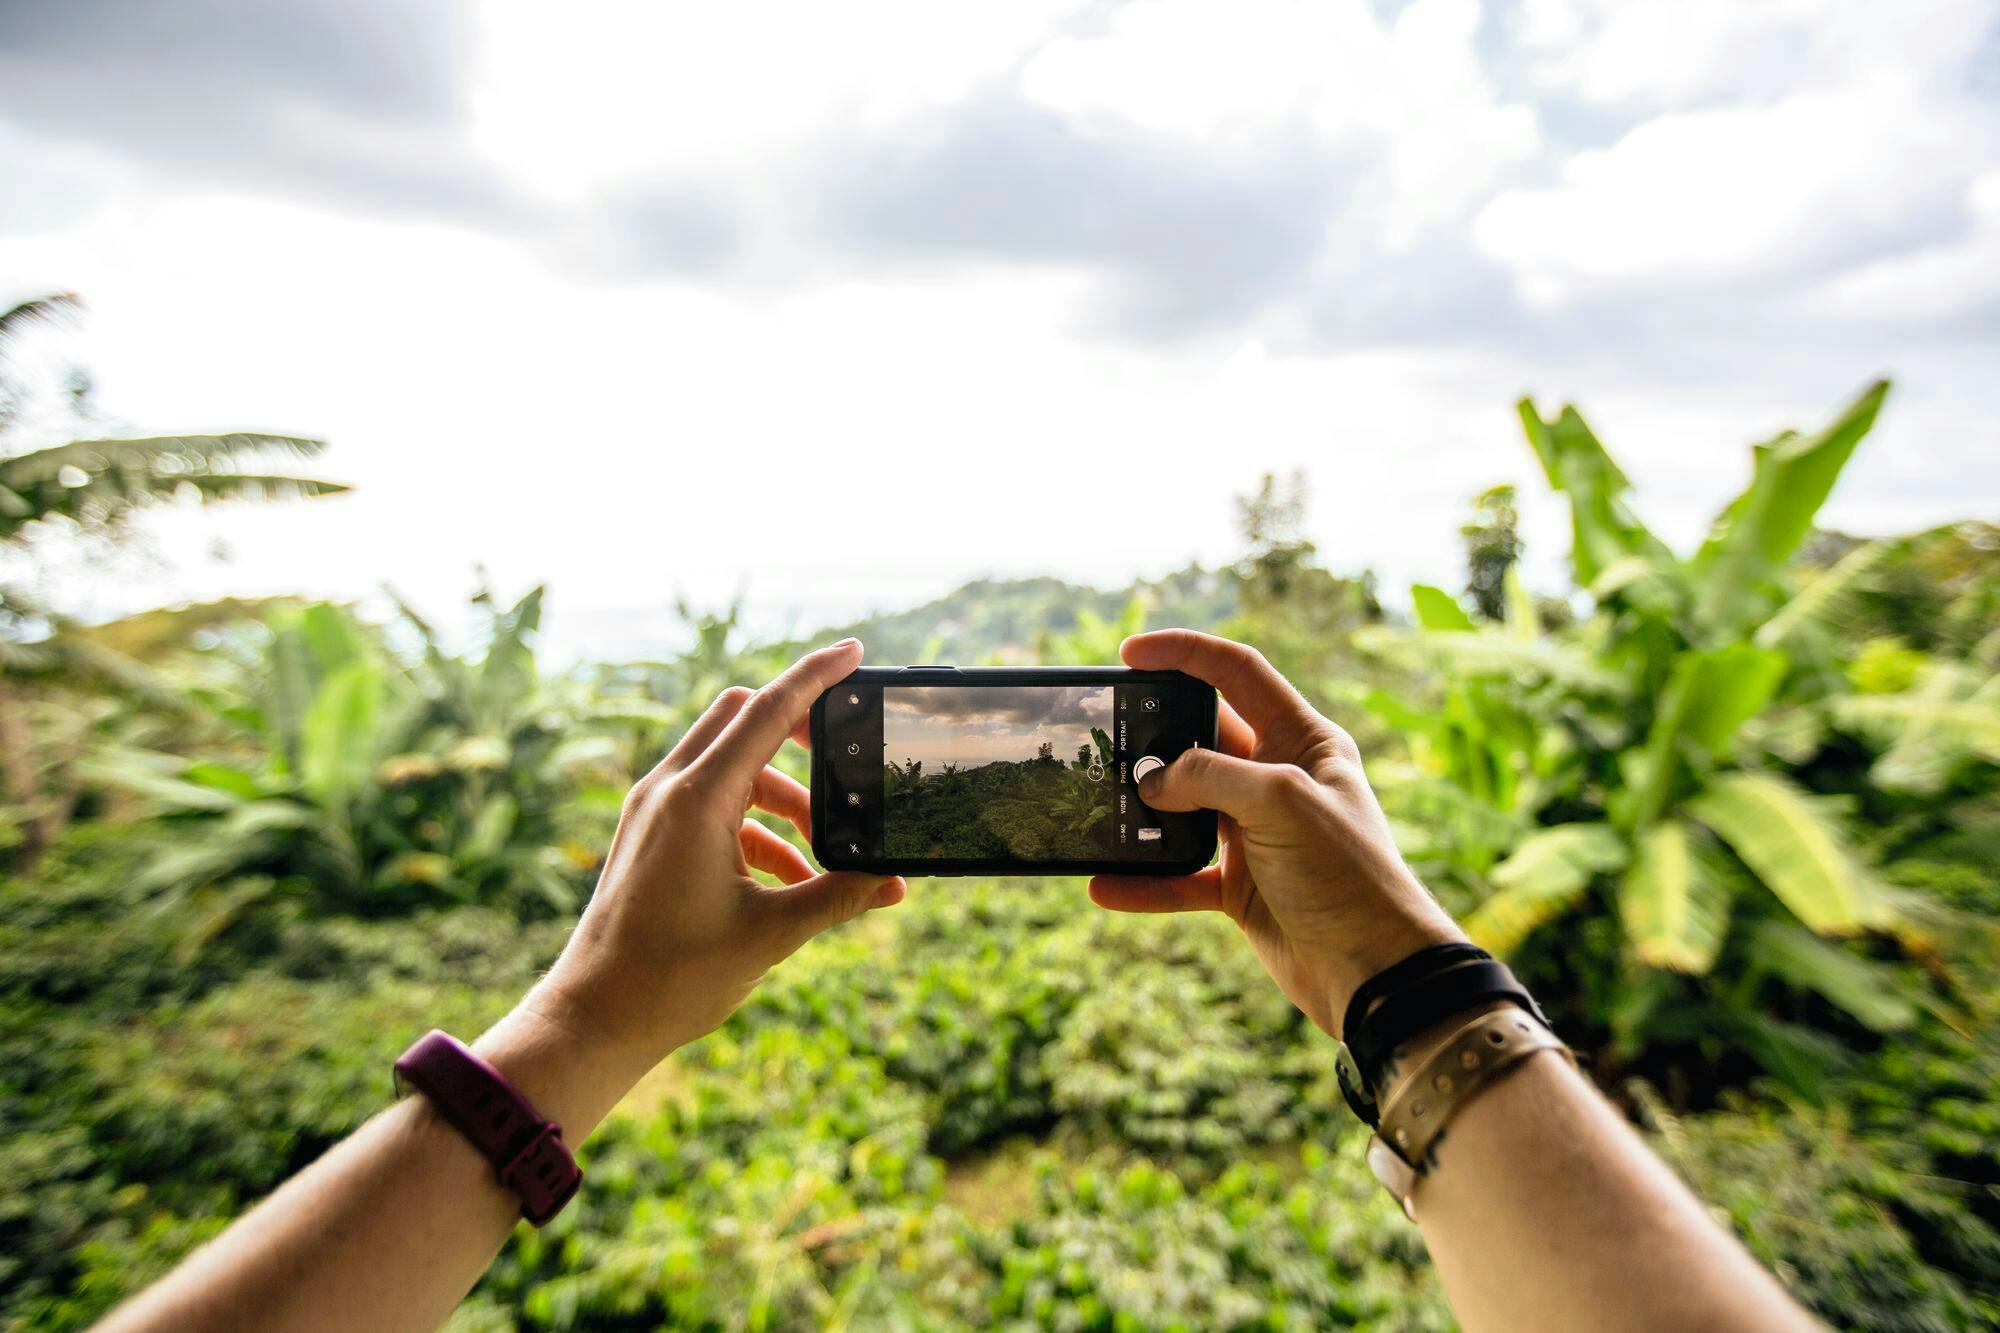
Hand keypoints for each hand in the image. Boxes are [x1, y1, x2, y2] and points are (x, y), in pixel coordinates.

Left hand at [522, 639, 904, 1076]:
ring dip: (781, 792)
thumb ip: (838, 897)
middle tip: (844, 760)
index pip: (767, 712)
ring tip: (823, 850)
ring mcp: (652, 810)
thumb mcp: (771, 935)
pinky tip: (785, 876)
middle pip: (741, 718)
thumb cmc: (673, 978)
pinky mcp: (647, 835)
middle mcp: (668, 790)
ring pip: (729, 763)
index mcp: (697, 800)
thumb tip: (893, 882)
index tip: (854, 652)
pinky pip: (710, 801)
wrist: (595, 1018)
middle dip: (798, 731)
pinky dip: (752, 822)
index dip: (815, 677)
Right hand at [1090, 630, 1461, 1037]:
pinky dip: (1144, 882)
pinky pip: (1179, 876)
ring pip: (1182, 808)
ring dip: (1141, 812)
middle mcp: (1278, 780)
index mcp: (1305, 740)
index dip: (1185, 653)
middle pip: (1201, 739)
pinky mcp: (1239, 887)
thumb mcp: (1280, 802)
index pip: (1238, 673)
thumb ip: (1210, 775)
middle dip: (1152, 738)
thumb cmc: (1347, 874)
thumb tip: (1151, 781)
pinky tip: (1106, 885)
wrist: (1374, 972)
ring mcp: (1256, 834)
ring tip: (1096, 810)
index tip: (1129, 653)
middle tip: (1103, 739)